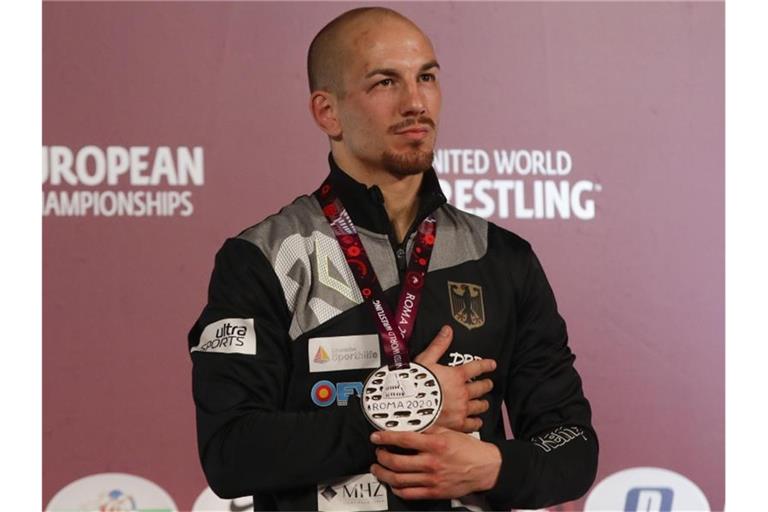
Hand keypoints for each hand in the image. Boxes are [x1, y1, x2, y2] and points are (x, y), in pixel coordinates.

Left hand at [370, 427, 501, 499]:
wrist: (485, 468)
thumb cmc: (468, 449)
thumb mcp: (449, 432)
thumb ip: (429, 428)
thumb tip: (410, 424)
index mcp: (435, 444)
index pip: (404, 439)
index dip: (386, 438)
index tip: (376, 437)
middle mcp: (432, 462)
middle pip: (396, 461)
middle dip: (381, 457)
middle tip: (378, 453)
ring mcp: (432, 479)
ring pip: (398, 479)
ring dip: (384, 473)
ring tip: (379, 468)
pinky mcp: (434, 492)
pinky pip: (409, 493)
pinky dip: (396, 488)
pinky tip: (393, 483)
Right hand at [414, 325, 495, 431]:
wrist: (408, 407)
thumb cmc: (415, 383)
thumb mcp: (425, 360)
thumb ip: (439, 345)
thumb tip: (448, 330)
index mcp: (457, 375)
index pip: (477, 367)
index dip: (486, 365)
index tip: (492, 365)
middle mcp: (463, 392)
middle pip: (482, 387)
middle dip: (487, 384)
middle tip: (488, 384)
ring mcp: (462, 409)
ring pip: (480, 406)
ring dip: (483, 403)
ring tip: (483, 403)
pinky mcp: (458, 424)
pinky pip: (473, 423)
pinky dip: (476, 421)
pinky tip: (476, 420)